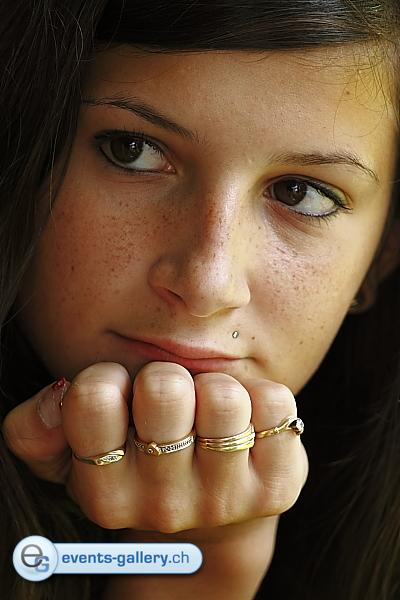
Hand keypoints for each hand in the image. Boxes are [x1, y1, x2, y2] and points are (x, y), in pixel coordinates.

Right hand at [2, 362, 307, 597]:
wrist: (209, 512)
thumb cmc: (137, 461)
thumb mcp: (75, 450)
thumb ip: (37, 427)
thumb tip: (58, 392)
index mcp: (105, 492)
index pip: (93, 398)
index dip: (108, 377)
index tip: (122, 393)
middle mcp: (163, 505)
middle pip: (165, 389)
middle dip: (166, 378)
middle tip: (169, 397)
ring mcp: (224, 499)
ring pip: (223, 396)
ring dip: (215, 385)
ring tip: (208, 407)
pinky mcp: (275, 487)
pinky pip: (274, 404)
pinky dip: (260, 395)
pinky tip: (247, 420)